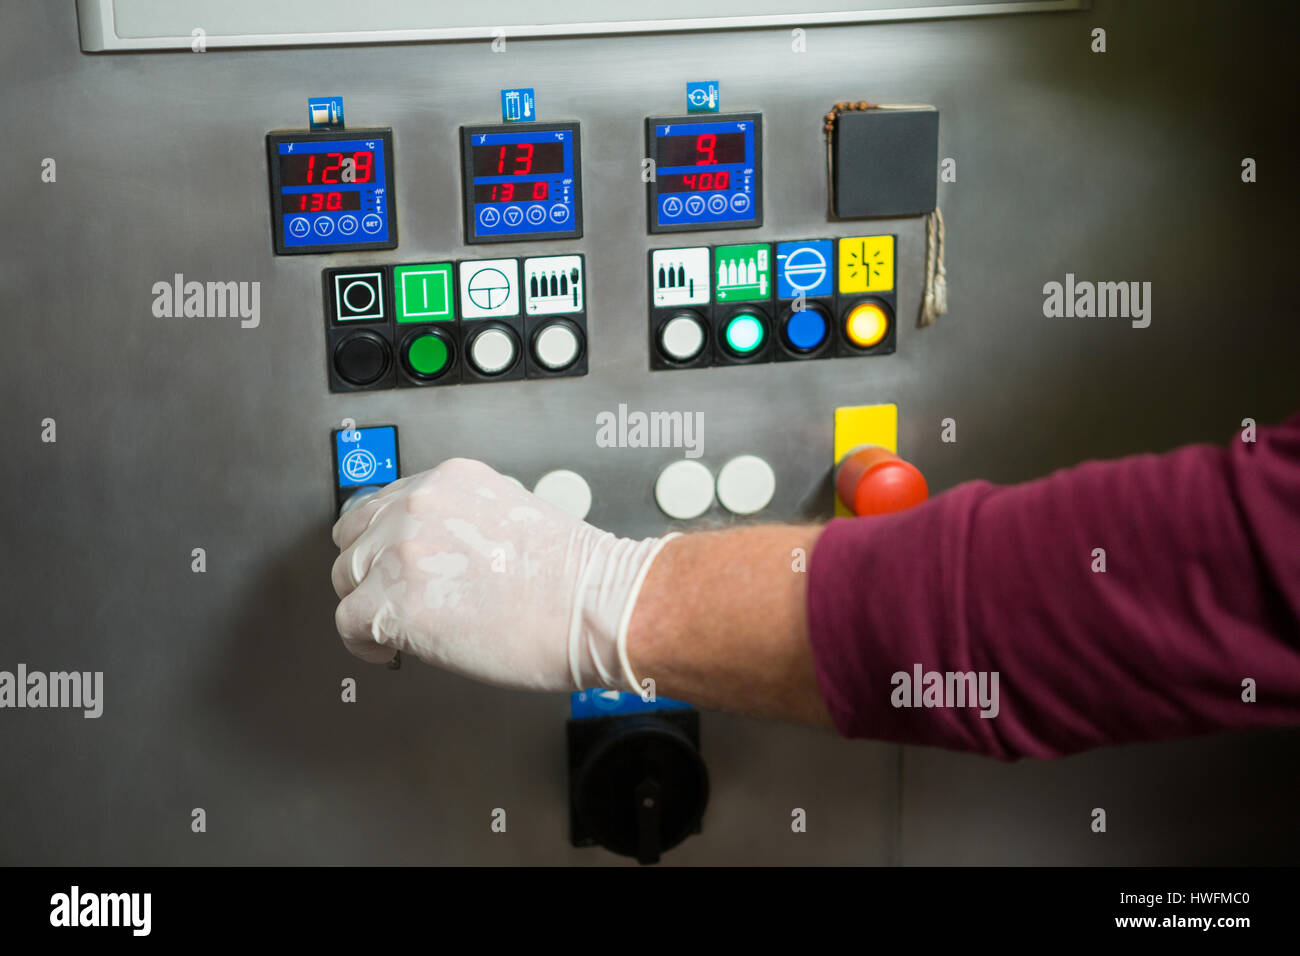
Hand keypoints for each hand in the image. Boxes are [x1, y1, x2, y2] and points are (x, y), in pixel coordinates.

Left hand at [331, 458, 672, 692]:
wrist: (595, 606)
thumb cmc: (577, 576)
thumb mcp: (518, 512)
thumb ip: (469, 519)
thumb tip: (445, 552)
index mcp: (452, 480)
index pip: (387, 502)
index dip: (389, 540)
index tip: (397, 563)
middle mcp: (420, 505)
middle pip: (356, 535)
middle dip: (373, 569)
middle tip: (396, 596)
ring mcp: (403, 551)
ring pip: (347, 577)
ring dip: (370, 603)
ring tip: (400, 626)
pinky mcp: (395, 602)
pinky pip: (349, 623)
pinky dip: (365, 643)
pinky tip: (392, 650)